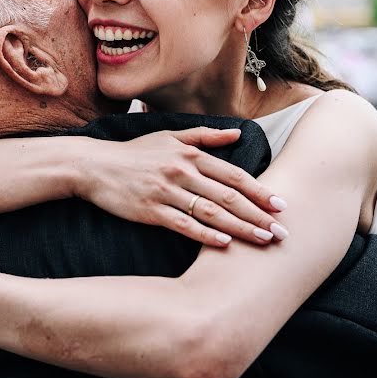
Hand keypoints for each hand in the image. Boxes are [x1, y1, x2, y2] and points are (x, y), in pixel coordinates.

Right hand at [75, 127, 287, 246]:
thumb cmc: (134, 153)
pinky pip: (183, 225)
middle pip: (228, 196)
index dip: (260, 191)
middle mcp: (181, 171)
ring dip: (240, 228)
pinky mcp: (150, 210)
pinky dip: (205, 235)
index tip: (282, 206)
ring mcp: (165, 191)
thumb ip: (205, 136)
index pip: (233, 175)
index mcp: (190, 154)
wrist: (93, 165)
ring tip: (263, 241)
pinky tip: (224, 245)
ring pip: (210, 213)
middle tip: (283, 232)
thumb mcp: (169, 136)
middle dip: (259, 215)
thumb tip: (237, 132)